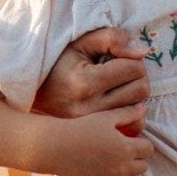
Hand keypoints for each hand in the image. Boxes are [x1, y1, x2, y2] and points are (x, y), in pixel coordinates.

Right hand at [34, 27, 148, 118]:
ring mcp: (92, 126)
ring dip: (134, 95)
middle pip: (140, 90)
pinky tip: (118, 105)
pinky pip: (131, 128)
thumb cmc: (58, 63)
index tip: (118, 57)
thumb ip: (113, 38)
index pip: (133, 69)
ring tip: (116, 87)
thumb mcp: (81, 43)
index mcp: (83, 83)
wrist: (33, 95)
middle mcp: (88, 108)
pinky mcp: (95, 136)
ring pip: (138, 110)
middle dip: (137, 76)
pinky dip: (132, 116)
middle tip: (120, 71)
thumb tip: (143, 52)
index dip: (132, 58)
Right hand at [39, 108, 153, 175]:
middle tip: (121, 149)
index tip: (129, 138)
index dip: (141, 142)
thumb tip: (143, 108)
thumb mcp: (105, 117)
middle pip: (142, 167)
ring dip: (127, 174)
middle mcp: (121, 168)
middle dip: (136, 158)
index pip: (149, 149)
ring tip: (114, 163)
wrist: (55, 146)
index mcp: (126, 148)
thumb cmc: (80, 127)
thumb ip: (127, 113)